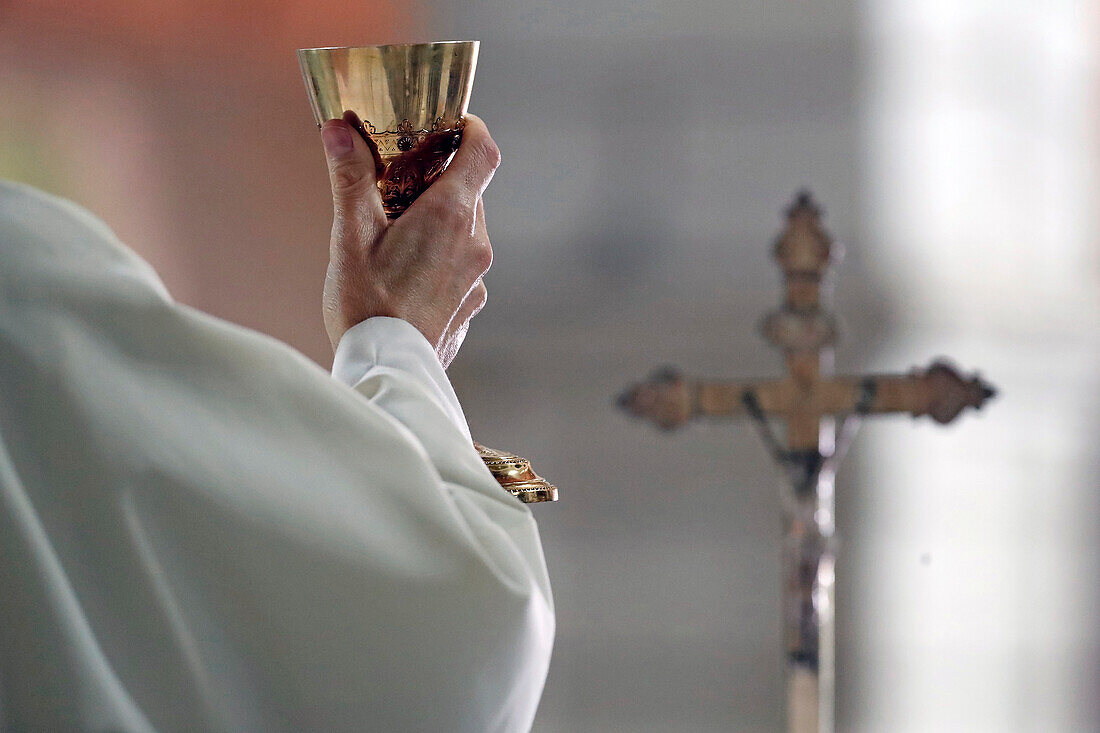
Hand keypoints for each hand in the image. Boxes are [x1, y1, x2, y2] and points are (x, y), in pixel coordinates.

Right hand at [319, 111, 498, 366]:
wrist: (387, 373)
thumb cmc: (366, 305)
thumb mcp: (350, 236)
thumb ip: (349, 178)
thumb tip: (339, 129)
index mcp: (449, 216)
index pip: (483, 152)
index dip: (472, 130)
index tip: (452, 124)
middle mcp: (475, 244)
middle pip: (471, 191)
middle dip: (440, 178)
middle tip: (399, 180)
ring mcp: (477, 278)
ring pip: (467, 230)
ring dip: (440, 221)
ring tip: (396, 233)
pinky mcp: (470, 306)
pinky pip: (463, 266)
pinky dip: (442, 256)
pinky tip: (406, 274)